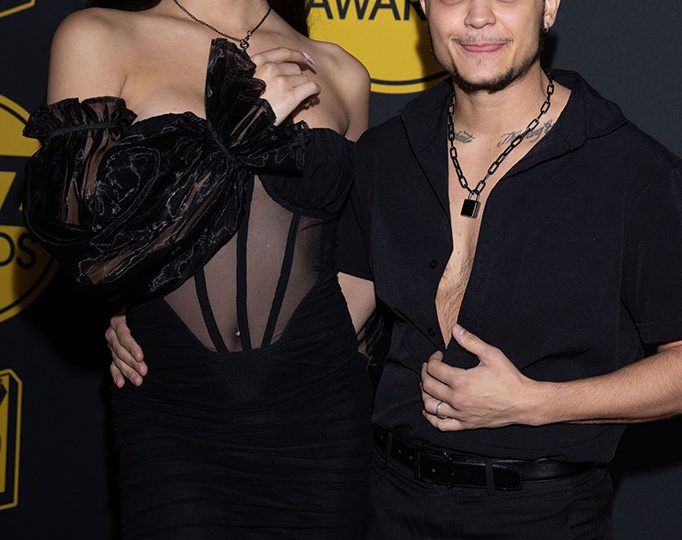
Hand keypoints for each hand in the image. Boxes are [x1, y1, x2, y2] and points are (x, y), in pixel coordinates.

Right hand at [106, 313, 145, 387]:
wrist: (134, 316)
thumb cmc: (145, 316)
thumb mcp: (146, 315)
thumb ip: (150, 320)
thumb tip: (167, 329)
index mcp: (119, 321)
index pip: (124, 336)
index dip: (132, 347)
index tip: (140, 357)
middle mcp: (112, 333)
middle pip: (120, 350)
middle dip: (132, 362)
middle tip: (143, 371)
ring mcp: (111, 344)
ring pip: (117, 360)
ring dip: (128, 372)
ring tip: (138, 381)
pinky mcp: (112, 354)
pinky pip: (113, 366)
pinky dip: (117, 375)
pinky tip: (121, 383)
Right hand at [251, 48, 319, 125]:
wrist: (244, 122)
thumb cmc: (244, 106)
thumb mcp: (246, 80)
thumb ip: (261, 71)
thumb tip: (281, 70)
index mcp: (258, 62)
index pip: (283, 52)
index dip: (297, 55)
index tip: (306, 59)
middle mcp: (270, 68)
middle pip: (295, 68)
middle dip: (297, 79)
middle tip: (295, 91)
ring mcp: (281, 81)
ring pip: (304, 78)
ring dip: (304, 88)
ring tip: (298, 99)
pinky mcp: (291, 95)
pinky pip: (312, 87)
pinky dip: (314, 91)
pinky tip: (312, 97)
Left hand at [420, 325, 541, 430]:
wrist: (523, 402)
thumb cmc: (509, 379)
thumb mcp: (491, 354)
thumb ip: (471, 341)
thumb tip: (455, 329)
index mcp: (460, 381)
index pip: (434, 369)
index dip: (432, 359)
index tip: (437, 356)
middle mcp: (457, 399)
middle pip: (428, 386)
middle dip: (425, 374)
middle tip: (429, 367)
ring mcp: (460, 413)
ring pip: (431, 405)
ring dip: (424, 393)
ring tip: (428, 385)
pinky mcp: (465, 424)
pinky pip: (441, 424)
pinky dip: (431, 417)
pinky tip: (429, 409)